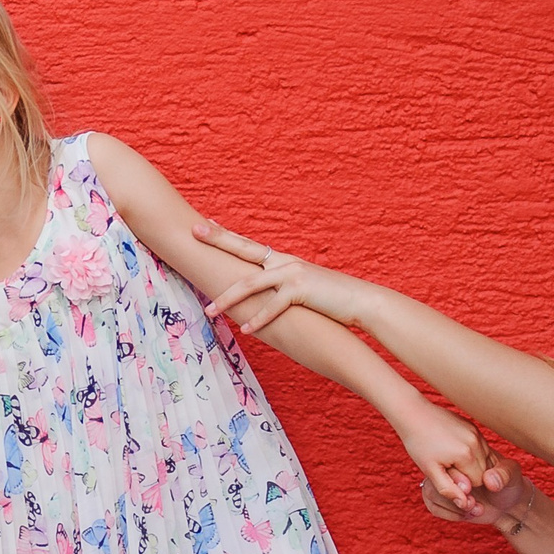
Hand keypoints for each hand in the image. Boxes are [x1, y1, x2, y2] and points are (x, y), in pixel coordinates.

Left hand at [190, 221, 378, 331]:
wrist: (360, 300)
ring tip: (209, 312)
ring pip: (251, 284)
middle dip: (217, 240)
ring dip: (228, 300)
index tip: (206, 223)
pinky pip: (273, 307)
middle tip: (193, 231)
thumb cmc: (329, 299)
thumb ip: (279, 289)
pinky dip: (259, 320)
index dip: (225, 234)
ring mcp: (292, 274)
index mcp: (282, 261)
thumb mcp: (300, 289)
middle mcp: (284, 262)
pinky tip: (246, 330)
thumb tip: (260, 298)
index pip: (247, 245)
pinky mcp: (301, 290)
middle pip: (243, 249)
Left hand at [397, 406, 509, 514]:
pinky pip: (480, 447)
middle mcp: (476, 442)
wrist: (414, 415)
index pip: (478, 482)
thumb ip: (448, 489)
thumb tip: (465, 504)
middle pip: (483, 471)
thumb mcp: (430, 471)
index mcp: (466, 455)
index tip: (447, 477)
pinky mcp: (473, 427)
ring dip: (471, 464)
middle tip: (447, 469)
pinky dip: (471, 453)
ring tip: (449, 459)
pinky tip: (453, 451)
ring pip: (484, 459)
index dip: (463, 484)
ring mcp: (476, 433)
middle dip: (468, 475)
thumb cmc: (418, 444)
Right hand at [422, 455, 534, 534]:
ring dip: (451, 506)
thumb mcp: (513, 476)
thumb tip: (488, 479)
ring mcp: (444, 482)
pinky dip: (448, 514)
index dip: (458, 478)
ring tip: (473, 510)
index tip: (471, 491)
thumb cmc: (511, 486)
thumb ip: (504, 473)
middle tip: (472, 504)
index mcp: (466, 454)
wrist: (508, 506)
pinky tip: (465, 515)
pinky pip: (432, 505)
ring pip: (431, 492)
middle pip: (436, 477)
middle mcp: (451, 466)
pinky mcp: (440, 498)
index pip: (451, 462)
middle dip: (453, 495)